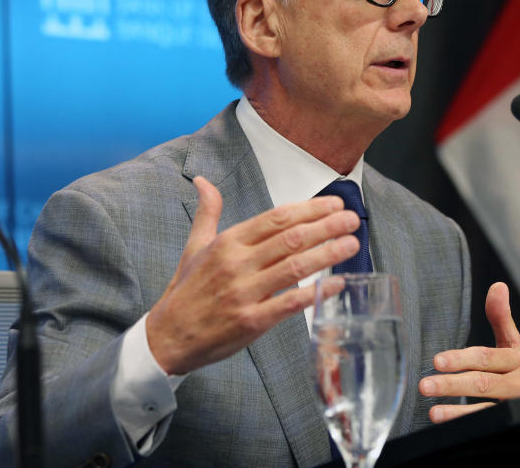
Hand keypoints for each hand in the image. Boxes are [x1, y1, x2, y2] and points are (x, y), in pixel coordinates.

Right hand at [147, 176, 359, 374]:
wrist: (167, 337)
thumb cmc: (186, 291)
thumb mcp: (195, 246)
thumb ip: (208, 212)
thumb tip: (203, 181)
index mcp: (227, 242)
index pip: (276, 218)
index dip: (310, 209)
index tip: (335, 203)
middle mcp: (237, 263)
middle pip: (291, 238)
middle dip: (327, 226)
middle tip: (353, 219)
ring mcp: (245, 292)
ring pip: (295, 266)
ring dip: (328, 253)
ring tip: (353, 244)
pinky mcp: (252, 321)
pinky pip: (291, 303)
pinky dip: (317, 293)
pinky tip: (337, 283)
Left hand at [420, 282, 519, 422]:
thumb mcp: (514, 346)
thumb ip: (501, 317)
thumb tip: (497, 285)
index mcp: (517, 360)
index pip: (486, 358)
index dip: (461, 359)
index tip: (437, 361)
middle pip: (483, 384)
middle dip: (452, 385)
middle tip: (424, 386)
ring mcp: (518, 408)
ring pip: (486, 410)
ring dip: (457, 413)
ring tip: (433, 412)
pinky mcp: (513, 426)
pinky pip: (489, 427)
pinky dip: (467, 427)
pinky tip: (446, 427)